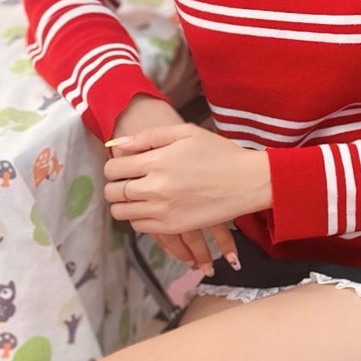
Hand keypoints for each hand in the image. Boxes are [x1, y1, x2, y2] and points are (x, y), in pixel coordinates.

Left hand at [104, 122, 270, 248]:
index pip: (113, 168)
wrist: (248, 181)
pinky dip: (138, 217)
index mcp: (158, 161)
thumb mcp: (186, 133)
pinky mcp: (173, 227)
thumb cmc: (219, 152)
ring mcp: (164, 211)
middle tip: (125, 180)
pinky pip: (139, 227)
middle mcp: (156, 188)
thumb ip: (149, 136)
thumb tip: (117, 143)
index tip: (122, 165)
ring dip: (123, 203)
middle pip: (113, 192)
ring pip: (122, 212)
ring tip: (136, 194)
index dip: (113, 166)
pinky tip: (150, 207)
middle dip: (114, 185)